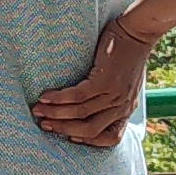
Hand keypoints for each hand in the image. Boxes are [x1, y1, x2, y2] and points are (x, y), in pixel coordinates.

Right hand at [30, 14, 161, 149]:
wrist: (138, 32)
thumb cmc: (128, 54)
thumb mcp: (126, 83)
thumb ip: (112, 96)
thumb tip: (91, 103)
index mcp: (126, 109)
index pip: (111, 137)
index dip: (89, 142)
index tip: (69, 138)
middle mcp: (121, 106)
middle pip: (89, 129)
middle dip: (63, 129)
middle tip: (43, 124)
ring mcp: (114, 95)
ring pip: (80, 113)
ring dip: (55, 114)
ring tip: (37, 110)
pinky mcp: (105, 80)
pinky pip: (78, 95)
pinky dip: (59, 98)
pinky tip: (45, 97)